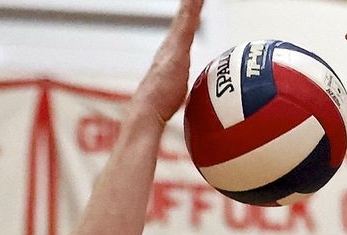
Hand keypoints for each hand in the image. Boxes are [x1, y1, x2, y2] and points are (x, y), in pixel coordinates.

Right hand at [131, 0, 203, 129]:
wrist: (146, 110)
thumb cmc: (160, 109)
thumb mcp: (176, 99)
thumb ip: (181, 97)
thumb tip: (200, 111)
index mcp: (169, 56)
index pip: (181, 34)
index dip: (187, 21)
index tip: (194, 9)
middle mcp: (168, 47)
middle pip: (183, 19)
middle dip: (189, 5)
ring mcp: (171, 45)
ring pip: (185, 16)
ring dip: (192, 2)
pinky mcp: (176, 46)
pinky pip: (188, 21)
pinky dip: (193, 7)